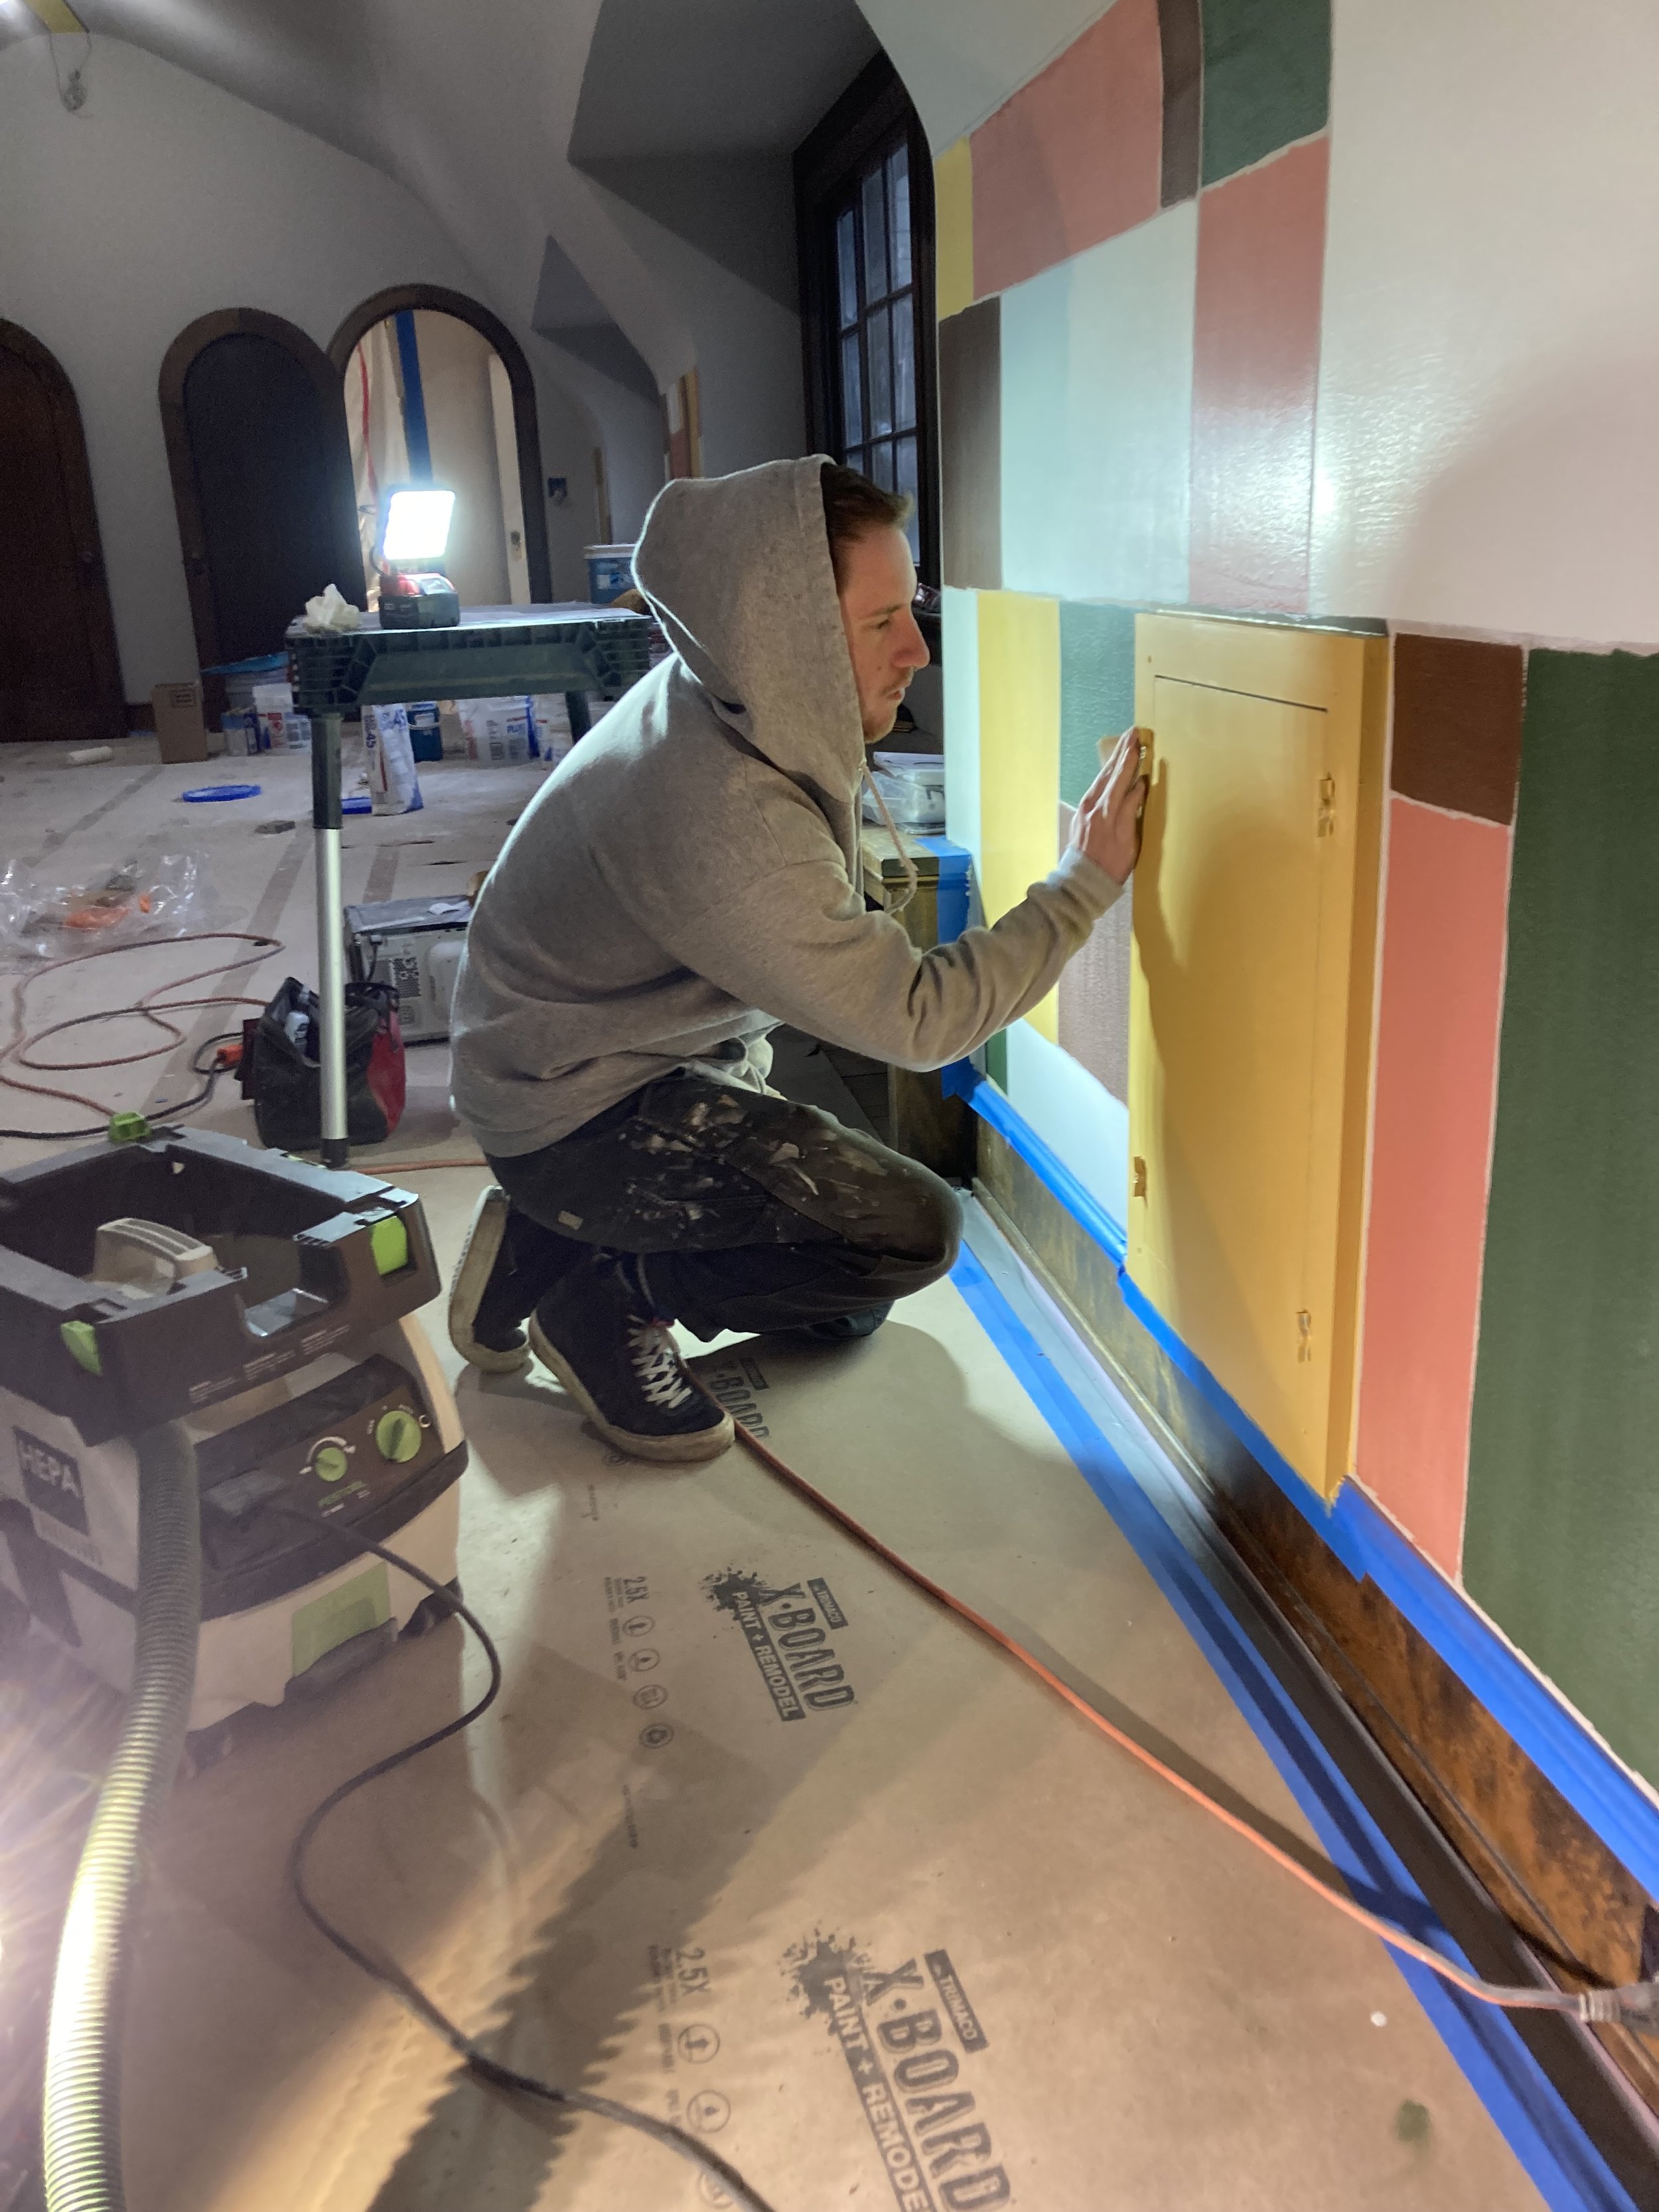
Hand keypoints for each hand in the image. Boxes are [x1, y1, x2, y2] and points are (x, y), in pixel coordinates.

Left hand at [1071, 727, 1147, 885]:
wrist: (1081, 883)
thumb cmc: (1111, 866)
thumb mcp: (1128, 841)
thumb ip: (1131, 811)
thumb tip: (1138, 786)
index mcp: (1106, 811)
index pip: (1120, 777)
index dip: (1130, 758)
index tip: (1137, 740)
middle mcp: (1092, 805)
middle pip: (1108, 773)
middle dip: (1121, 752)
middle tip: (1131, 733)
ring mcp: (1084, 809)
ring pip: (1101, 779)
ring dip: (1113, 762)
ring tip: (1124, 746)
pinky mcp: (1081, 815)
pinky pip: (1096, 788)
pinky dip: (1105, 776)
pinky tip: (1111, 771)